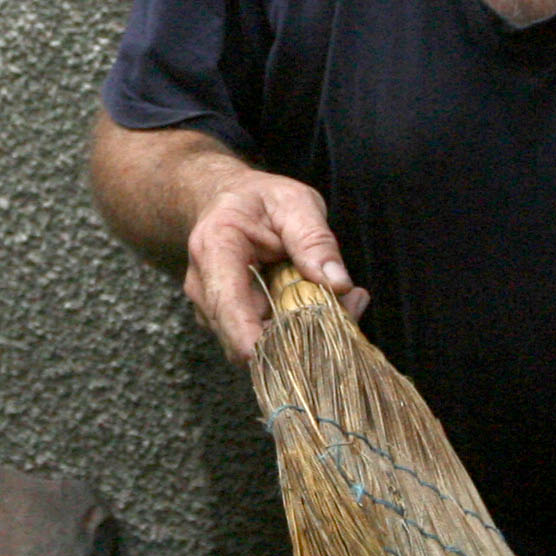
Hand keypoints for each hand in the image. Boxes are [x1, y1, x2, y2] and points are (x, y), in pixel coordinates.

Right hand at [183, 167, 364, 364]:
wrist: (227, 201)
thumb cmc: (260, 200)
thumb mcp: (295, 203)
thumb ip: (315, 241)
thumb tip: (338, 285)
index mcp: (215, 251)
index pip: (229, 309)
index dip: (257, 342)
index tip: (295, 356)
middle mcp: (205, 288)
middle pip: (247, 338)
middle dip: (300, 335)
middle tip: (350, 302)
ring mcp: (213, 310)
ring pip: (260, 345)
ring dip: (305, 333)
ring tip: (344, 297)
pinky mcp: (230, 323)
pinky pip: (266, 340)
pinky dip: (299, 329)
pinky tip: (324, 301)